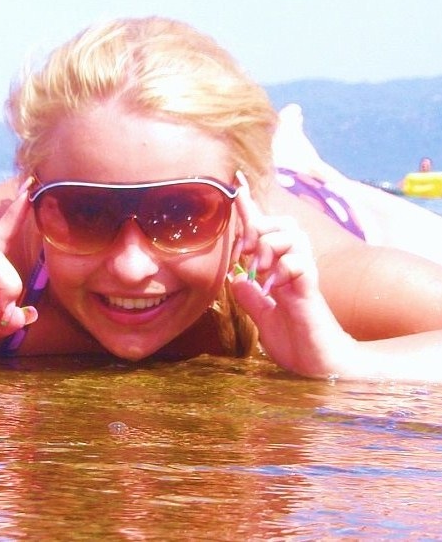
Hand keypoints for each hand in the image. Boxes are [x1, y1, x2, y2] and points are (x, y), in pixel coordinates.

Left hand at [228, 172, 354, 377]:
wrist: (319, 368)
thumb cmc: (296, 342)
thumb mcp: (263, 317)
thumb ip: (251, 297)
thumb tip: (234, 278)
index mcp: (280, 271)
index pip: (266, 232)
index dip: (251, 209)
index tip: (236, 185)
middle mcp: (294, 268)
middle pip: (284, 223)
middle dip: (259, 227)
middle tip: (244, 252)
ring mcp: (304, 277)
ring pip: (295, 236)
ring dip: (270, 245)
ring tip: (258, 268)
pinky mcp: (311, 292)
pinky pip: (302, 264)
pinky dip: (283, 268)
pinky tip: (271, 285)